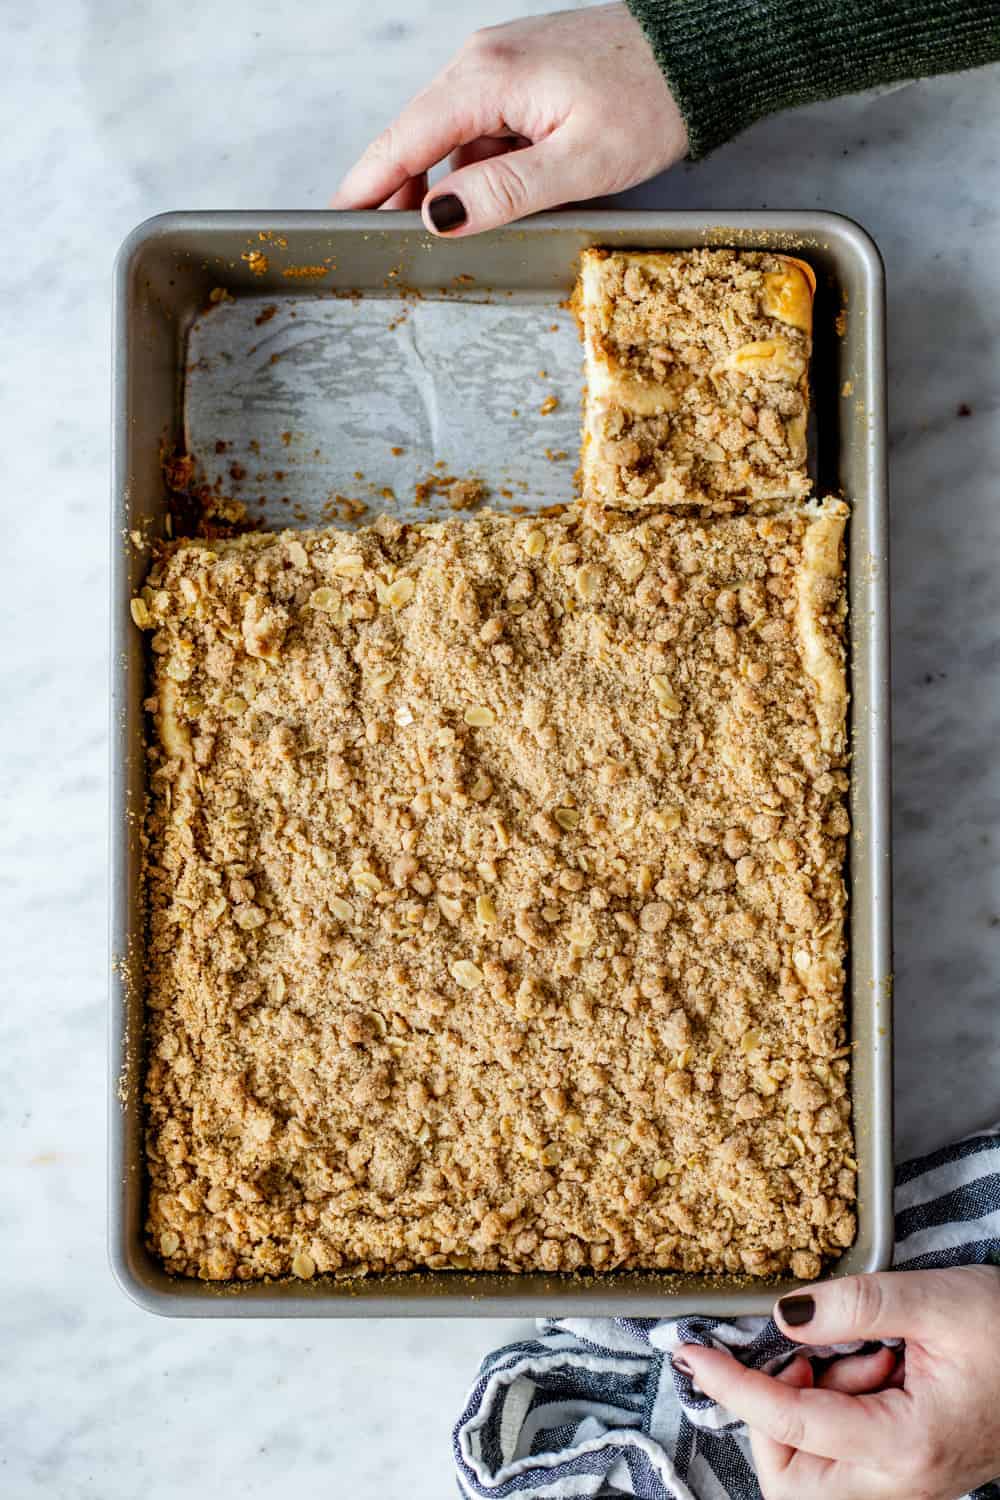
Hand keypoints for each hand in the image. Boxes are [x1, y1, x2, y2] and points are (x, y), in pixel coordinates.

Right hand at [331, 4, 686, 234]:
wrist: (700, 54)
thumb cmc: (652, 101)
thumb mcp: (579, 163)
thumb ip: (503, 192)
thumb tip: (439, 215)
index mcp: (486, 78)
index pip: (403, 140)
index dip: (365, 185)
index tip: (335, 220)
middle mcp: (482, 61)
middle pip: (417, 137)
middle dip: (399, 192)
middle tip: (389, 248)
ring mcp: (502, 64)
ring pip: (450, 136)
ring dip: (446, 183)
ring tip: (449, 235)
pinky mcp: (523, 74)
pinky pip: (482, 126)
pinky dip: (477, 164)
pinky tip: (498, 196)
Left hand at [676, 1267, 999, 1499]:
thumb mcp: (935, 1300)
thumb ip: (855, 1304)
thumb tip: (783, 1316)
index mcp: (906, 1446)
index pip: (790, 1423)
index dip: (732, 1387)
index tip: (693, 1355)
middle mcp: (901, 1482)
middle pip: (791, 1479)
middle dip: (774, 1412)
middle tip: (810, 1355)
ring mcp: (902, 1482)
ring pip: (810, 1472)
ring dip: (809, 1406)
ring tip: (862, 1355)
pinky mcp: (902, 1468)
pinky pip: (838, 1455)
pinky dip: (833, 1406)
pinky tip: (873, 1366)